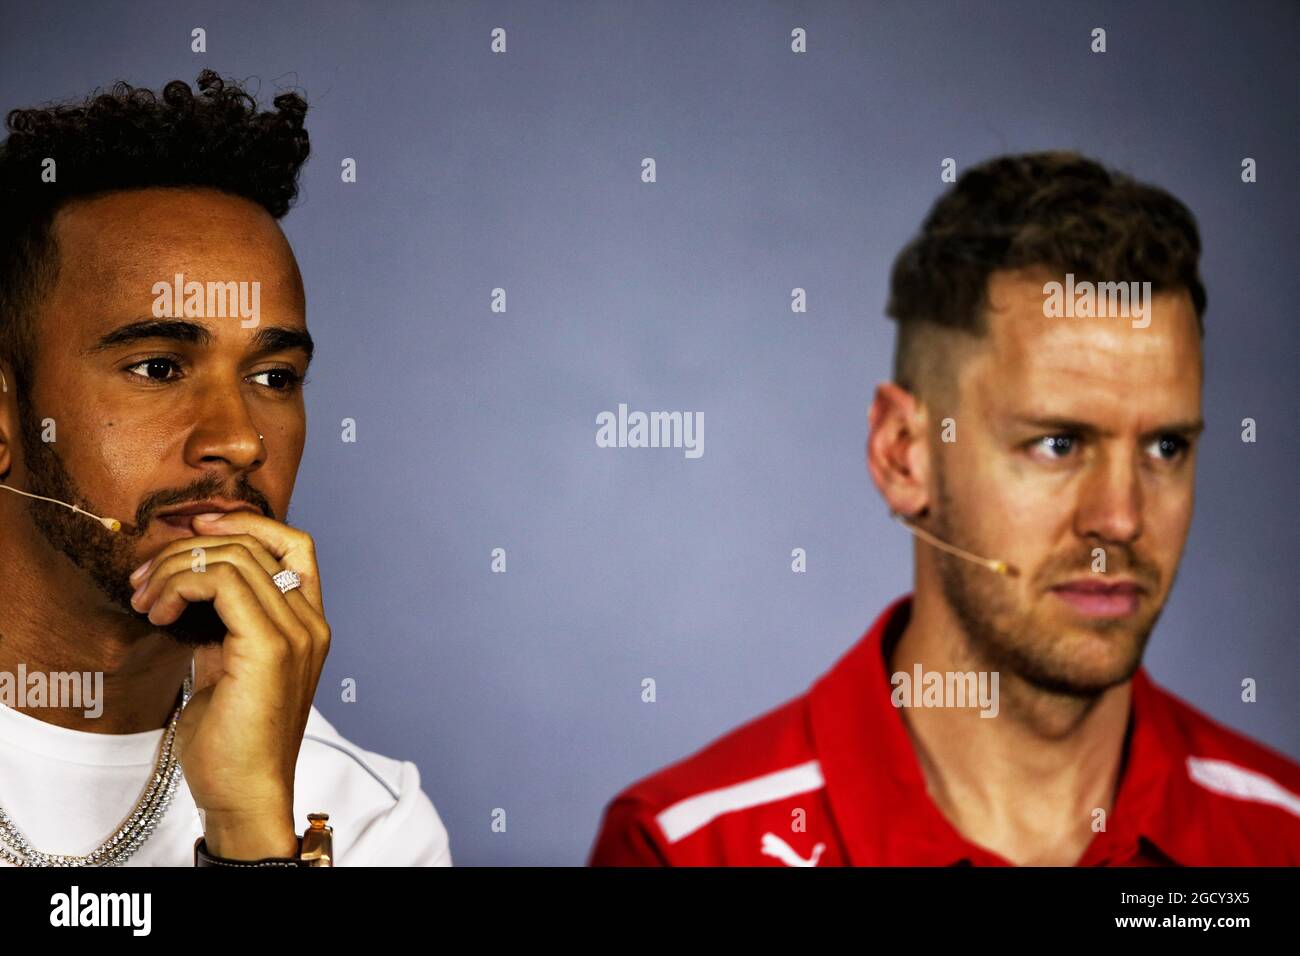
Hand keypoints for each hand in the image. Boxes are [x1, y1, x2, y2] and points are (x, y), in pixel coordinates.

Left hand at [129, 512, 330, 858]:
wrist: (244, 794)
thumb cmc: (231, 741)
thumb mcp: (228, 666)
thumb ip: (225, 624)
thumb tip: (190, 585)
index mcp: (308, 624)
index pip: (294, 543)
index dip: (246, 522)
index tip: (192, 530)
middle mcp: (311, 622)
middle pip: (254, 543)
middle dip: (187, 549)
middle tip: (142, 579)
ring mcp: (297, 632)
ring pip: (233, 557)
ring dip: (174, 569)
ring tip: (145, 601)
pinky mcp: (271, 646)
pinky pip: (222, 581)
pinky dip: (180, 585)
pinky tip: (159, 614)